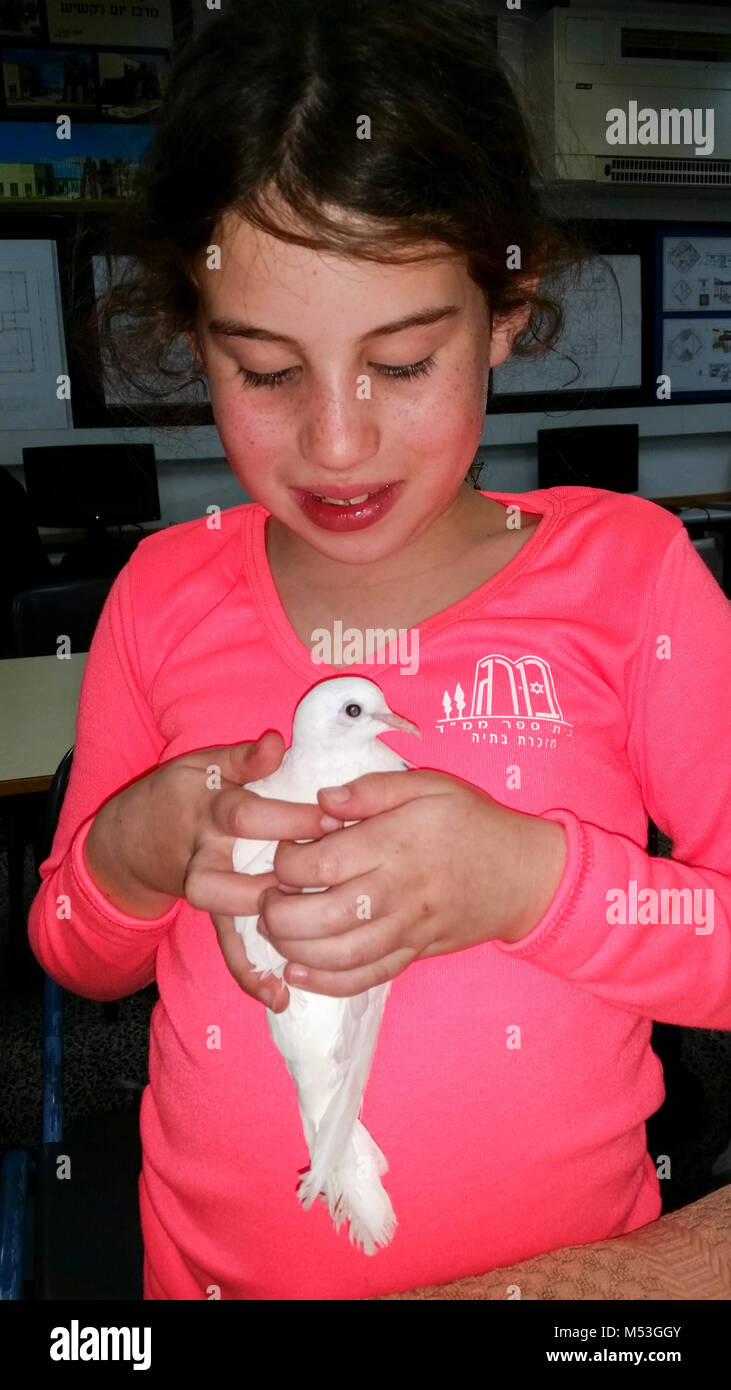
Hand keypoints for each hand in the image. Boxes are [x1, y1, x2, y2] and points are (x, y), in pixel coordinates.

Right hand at [85, 732, 338, 1010]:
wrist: (133, 836)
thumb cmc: (183, 793)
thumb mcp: (205, 765)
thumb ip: (243, 759)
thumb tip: (277, 741)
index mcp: (208, 810)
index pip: (246, 813)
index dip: (288, 817)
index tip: (332, 819)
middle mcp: (203, 852)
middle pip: (231, 873)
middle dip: (277, 879)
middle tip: (326, 881)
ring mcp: (204, 887)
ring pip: (227, 913)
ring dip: (266, 930)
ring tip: (307, 945)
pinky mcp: (211, 915)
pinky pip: (226, 948)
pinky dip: (250, 974)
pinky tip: (280, 995)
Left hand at [257, 769, 566, 997]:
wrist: (524, 874)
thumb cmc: (472, 822)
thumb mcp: (428, 786)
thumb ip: (372, 790)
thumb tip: (321, 800)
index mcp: (395, 844)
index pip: (320, 865)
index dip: (286, 864)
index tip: (285, 854)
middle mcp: (397, 892)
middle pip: (320, 918)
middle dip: (278, 914)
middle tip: (266, 899)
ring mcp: (406, 930)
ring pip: (338, 955)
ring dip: (294, 950)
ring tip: (276, 931)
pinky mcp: (414, 956)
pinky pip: (366, 978)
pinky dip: (326, 983)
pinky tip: (297, 973)